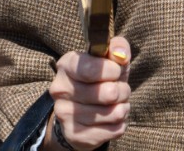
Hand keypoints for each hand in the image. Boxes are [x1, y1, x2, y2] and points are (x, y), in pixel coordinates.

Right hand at [46, 36, 131, 150]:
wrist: (80, 111)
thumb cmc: (99, 79)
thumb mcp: (109, 60)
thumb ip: (117, 49)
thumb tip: (121, 54)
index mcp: (66, 65)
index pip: (91, 69)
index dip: (112, 70)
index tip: (117, 70)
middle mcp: (60, 90)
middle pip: (108, 93)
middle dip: (123, 90)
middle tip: (120, 89)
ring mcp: (65, 114)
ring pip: (113, 113)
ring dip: (123, 107)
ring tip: (117, 103)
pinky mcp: (75, 135)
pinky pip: (114, 130)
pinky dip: (121, 123)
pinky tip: (113, 118)